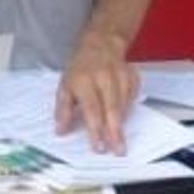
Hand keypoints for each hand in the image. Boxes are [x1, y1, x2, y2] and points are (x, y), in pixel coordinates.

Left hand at [55, 32, 137, 153]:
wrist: (100, 43)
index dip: (96, 129)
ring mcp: (121, 75)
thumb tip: (60, 131)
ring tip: (120, 142)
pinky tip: (124, 118)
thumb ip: (63, 110)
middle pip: (112, 108)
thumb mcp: (64, 86)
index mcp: (83, 81)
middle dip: (115, 131)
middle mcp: (103, 77)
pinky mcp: (132, 75)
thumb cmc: (80, 69)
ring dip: (122, 123)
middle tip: (118, 150)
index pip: (92, 109)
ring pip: (124, 103)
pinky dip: (130, 108)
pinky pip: (133, 96)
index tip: (99, 147)